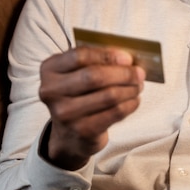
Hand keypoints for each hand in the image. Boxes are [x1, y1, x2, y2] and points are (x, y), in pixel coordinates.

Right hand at [39, 46, 144, 169]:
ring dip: (130, 89)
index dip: (107, 55)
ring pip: (108, 95)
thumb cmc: (78, 95)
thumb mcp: (77, 74)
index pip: (79, 56)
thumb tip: (127, 59)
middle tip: (139, 73)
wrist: (69, 134)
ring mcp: (65, 113)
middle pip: (94, 76)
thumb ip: (97, 62)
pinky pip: (115, 113)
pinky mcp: (82, 130)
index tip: (127, 58)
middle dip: (123, 73)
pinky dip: (130, 104)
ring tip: (138, 86)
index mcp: (50, 70)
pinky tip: (134, 100)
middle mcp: (52, 91)